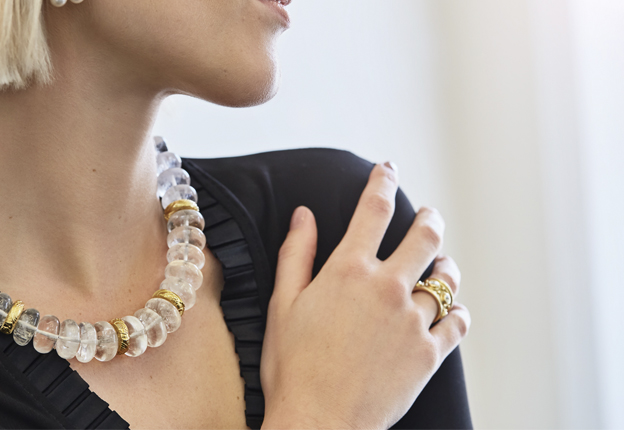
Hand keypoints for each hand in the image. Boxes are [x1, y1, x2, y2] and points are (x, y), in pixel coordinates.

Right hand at [260, 162, 469, 428]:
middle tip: (429, 215)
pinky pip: (457, 323)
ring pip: (445, 280)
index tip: (387, 168)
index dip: (381, 182)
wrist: (319, 422)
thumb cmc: (292, 366)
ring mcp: (413, 321)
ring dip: (446, 266)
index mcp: (349, 271)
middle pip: (425, 237)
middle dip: (429, 218)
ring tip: (443, 265)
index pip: (373, 211)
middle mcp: (387, 288)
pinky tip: (453, 310)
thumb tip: (304, 215)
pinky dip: (458, 312)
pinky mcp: (429, 354)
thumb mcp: (283, 304)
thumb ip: (297, 254)